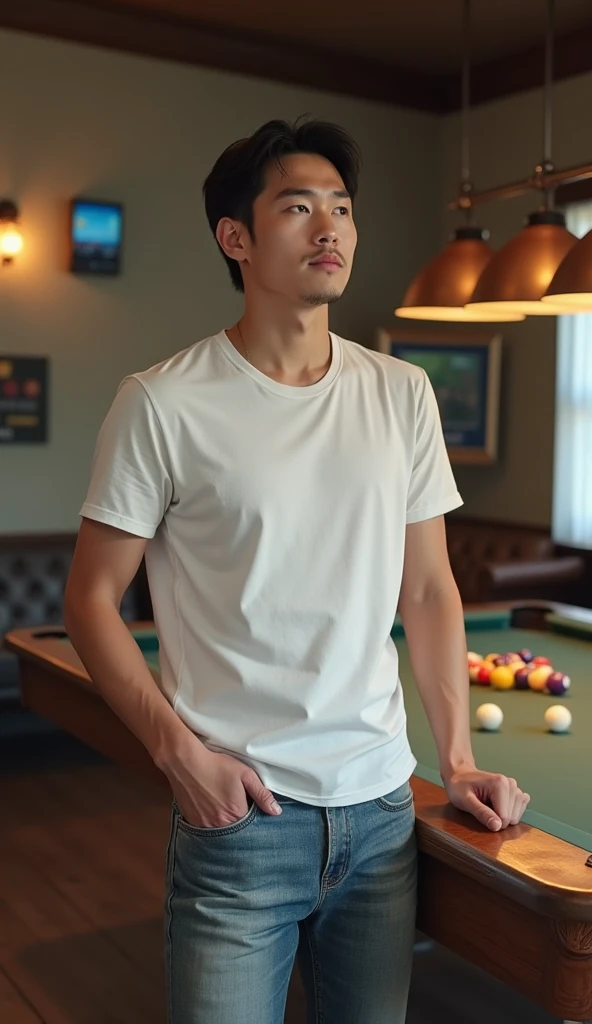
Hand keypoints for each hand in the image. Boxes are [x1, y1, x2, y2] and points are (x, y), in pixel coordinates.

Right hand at [160, 735, 282, 828]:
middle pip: (235, 830)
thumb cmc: (216, 766)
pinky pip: (205, 828)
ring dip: (223, 822)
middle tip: (233, 803)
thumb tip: (276, 811)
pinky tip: (209, 807)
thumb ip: (262, 794)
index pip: (250, 825)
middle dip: (237, 821)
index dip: (251, 815)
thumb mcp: (245, 775)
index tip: (248, 805)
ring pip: (220, 831)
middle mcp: (220, 824)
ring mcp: (204, 825)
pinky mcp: (192, 822)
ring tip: (221, 804)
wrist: (186, 762)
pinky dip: (210, 821)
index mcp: (236, 814)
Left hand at [444, 766, 529, 831]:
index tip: (480, 813)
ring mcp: (514, 787)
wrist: (460, 775)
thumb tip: (497, 827)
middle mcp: (510, 783)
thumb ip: (481, 813)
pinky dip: (511, 812)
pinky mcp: (515, 791)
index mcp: (499, 784)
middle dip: (498, 819)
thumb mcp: (464, 800)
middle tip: (483, 808)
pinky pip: (520, 808)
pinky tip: (498, 806)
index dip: (492, 822)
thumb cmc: (460, 786)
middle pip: (512, 816)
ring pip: (517, 814)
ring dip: (504, 816)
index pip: (505, 817)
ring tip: (488, 806)